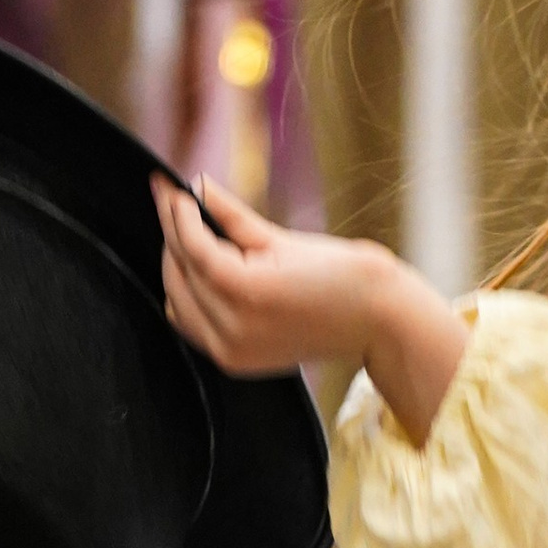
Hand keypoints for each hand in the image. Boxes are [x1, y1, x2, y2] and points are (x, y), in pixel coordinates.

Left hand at [154, 174, 468, 443]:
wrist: (377, 323)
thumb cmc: (343, 274)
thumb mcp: (283, 239)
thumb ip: (232, 216)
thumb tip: (199, 186)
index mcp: (246, 292)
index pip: (191, 246)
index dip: (177, 212)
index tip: (170, 186)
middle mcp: (232, 328)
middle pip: (179, 273)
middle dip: (173, 234)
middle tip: (170, 201)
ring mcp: (231, 351)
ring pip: (178, 301)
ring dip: (177, 267)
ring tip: (185, 232)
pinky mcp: (235, 362)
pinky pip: (192, 326)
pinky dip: (188, 298)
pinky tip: (198, 271)